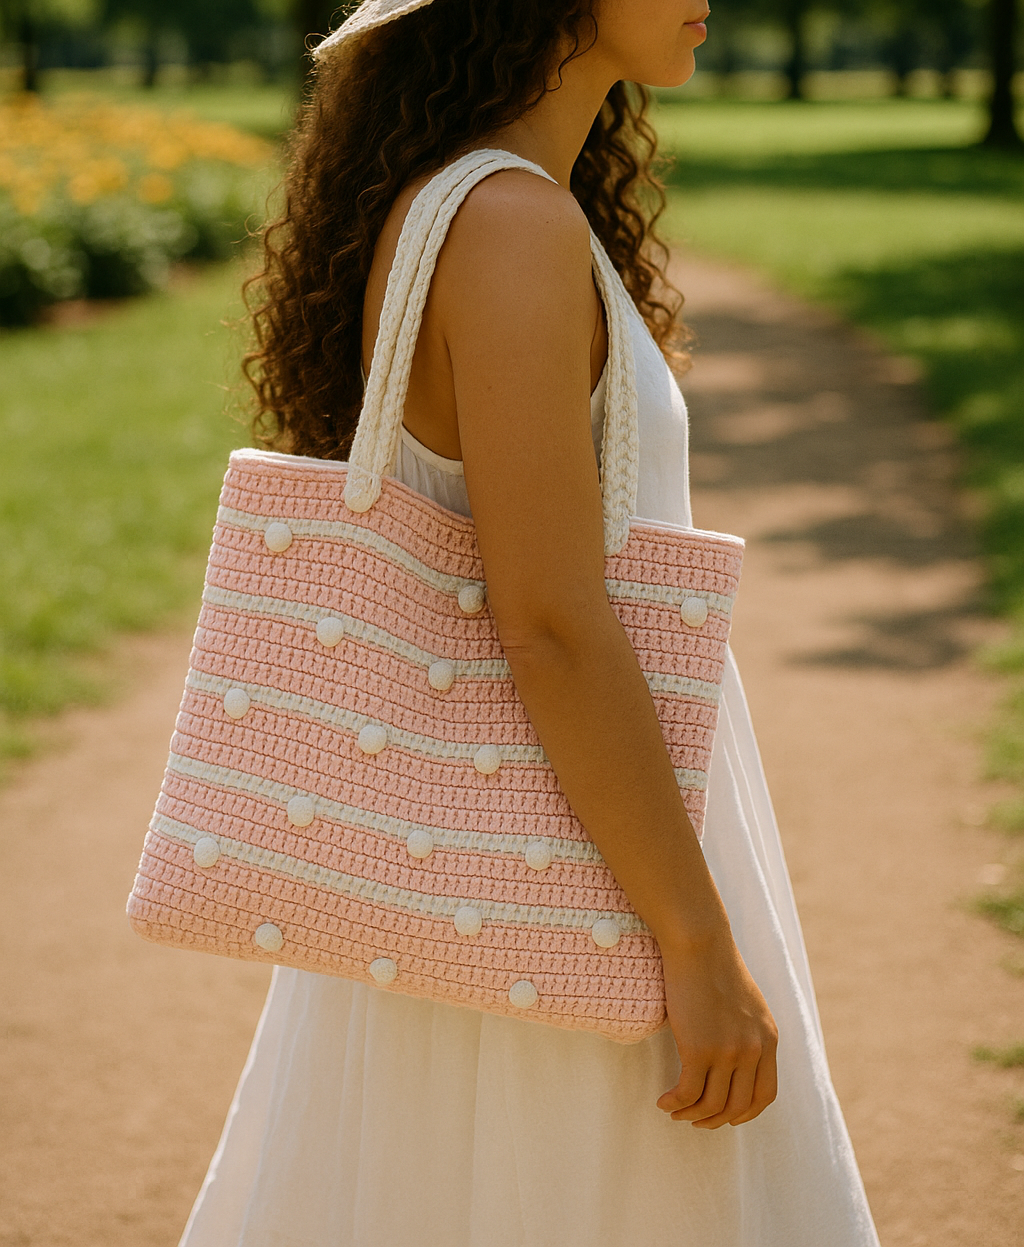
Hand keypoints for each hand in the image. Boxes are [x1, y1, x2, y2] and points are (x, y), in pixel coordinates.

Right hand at [656, 935, 777, 1127]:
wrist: (699, 942)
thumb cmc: (714, 965)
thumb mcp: (746, 1003)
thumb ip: (748, 1032)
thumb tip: (732, 1057)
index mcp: (768, 1039)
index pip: (765, 1095)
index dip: (745, 1113)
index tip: (726, 1117)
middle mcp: (753, 1050)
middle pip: (737, 1106)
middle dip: (715, 1120)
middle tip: (695, 1120)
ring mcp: (727, 1052)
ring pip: (711, 1104)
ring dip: (691, 1115)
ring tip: (674, 1110)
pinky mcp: (699, 1049)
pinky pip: (687, 1093)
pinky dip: (675, 1104)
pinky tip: (664, 1101)